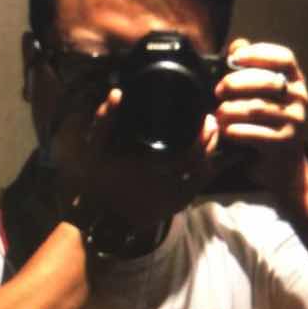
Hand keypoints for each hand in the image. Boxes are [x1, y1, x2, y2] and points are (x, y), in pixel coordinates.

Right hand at [44, 80, 215, 230]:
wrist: (100, 215)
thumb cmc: (97, 180)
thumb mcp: (94, 148)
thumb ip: (104, 120)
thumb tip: (116, 93)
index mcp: (150, 169)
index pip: (189, 153)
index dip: (203, 135)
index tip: (206, 119)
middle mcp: (166, 186)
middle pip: (201, 164)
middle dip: (211, 143)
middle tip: (213, 125)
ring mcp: (171, 199)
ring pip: (202, 177)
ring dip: (211, 157)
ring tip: (212, 140)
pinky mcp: (173, 206)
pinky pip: (197, 189)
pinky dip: (206, 174)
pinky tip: (208, 161)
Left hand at [213, 38, 307, 203]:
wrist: (283, 168)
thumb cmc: (267, 125)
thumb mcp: (261, 95)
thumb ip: (250, 69)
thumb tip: (237, 44)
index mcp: (296, 81)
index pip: (283, 57)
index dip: (257, 53)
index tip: (234, 58)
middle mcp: (300, 99)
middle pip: (265, 81)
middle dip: (235, 83)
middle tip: (218, 90)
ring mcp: (295, 121)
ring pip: (255, 108)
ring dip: (230, 110)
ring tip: (218, 115)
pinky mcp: (285, 143)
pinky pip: (253, 132)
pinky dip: (233, 131)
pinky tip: (225, 131)